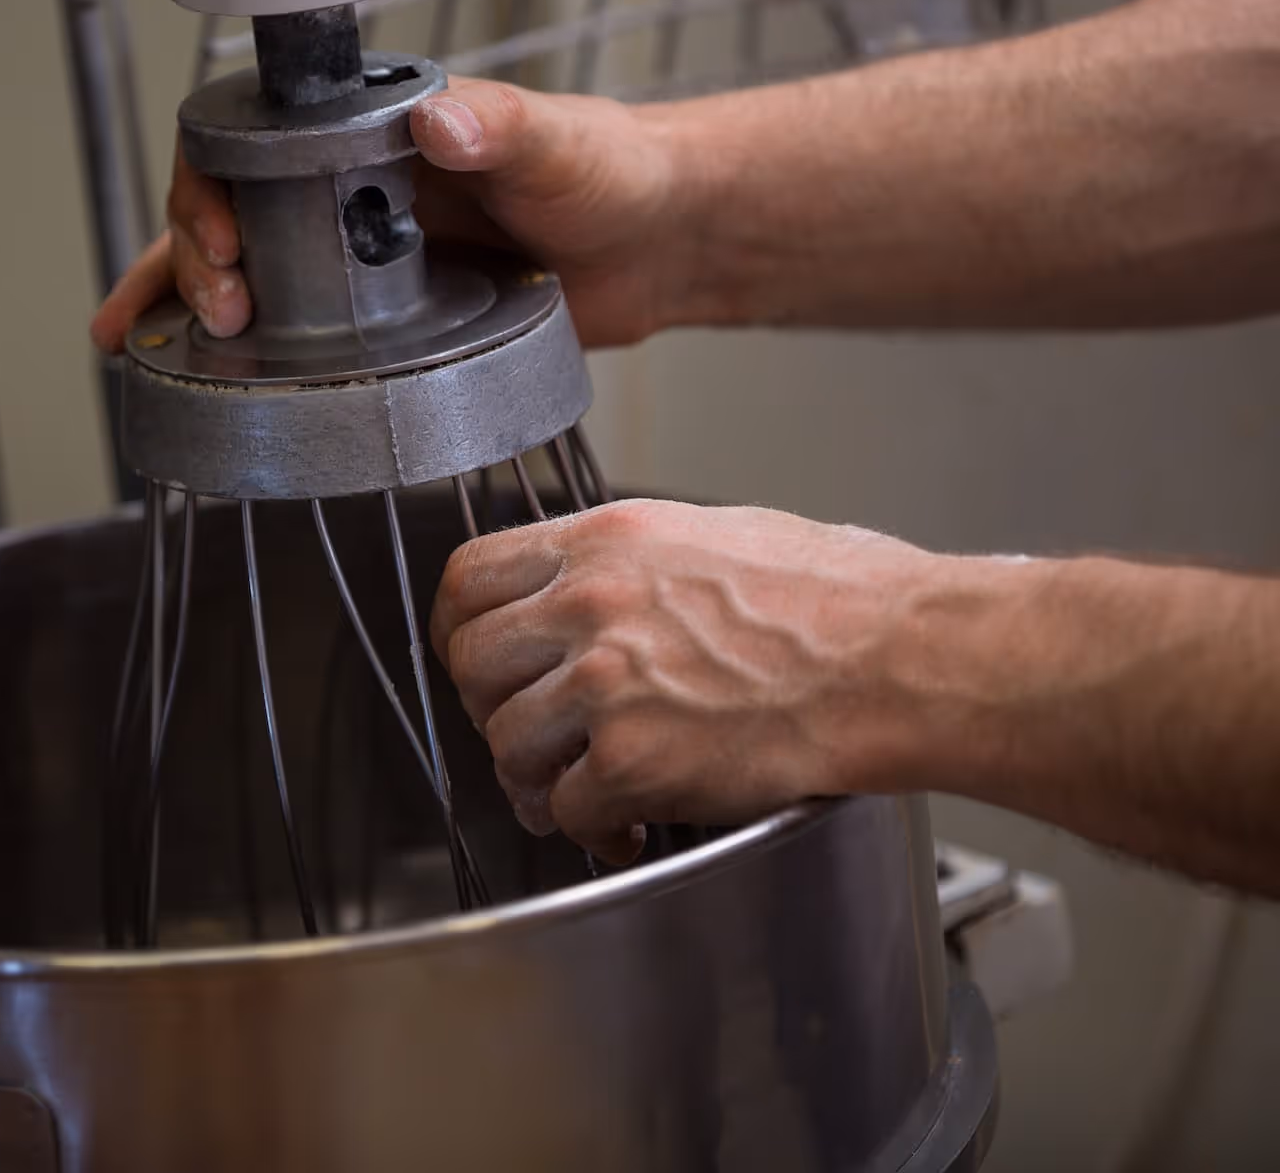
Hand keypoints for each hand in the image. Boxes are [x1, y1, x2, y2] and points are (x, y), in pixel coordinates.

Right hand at [89, 78, 712, 353]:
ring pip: (245, 275)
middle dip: (189, 261)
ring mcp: (358, 260)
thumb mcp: (557, 144)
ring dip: (184, 308)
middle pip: (229, 214)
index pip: (254, 145)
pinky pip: (295, 335)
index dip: (215, 189)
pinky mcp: (381, 321)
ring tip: (140, 350)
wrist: (659, 245)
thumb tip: (440, 121)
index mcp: (374, 136)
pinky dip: (241, 359)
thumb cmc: (613, 173)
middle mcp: (349, 193)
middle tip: (214, 314)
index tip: (225, 243)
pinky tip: (198, 385)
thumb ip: (503, 128)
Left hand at [429, 500, 985, 863]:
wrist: (903, 659)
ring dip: (536, 776)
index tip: (474, 658)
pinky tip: (627, 824)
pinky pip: (565, 808)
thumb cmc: (842, 599)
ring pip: (506, 743)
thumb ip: (630, 563)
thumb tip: (588, 590)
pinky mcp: (634, 759)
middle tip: (528, 731)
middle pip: (472, 664)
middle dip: (490, 708)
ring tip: (578, 787)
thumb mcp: (715, 534)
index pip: (469, 576)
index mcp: (607, 541)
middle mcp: (591, 604)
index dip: (459, 629)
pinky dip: (590, 829)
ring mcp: (607, 683)